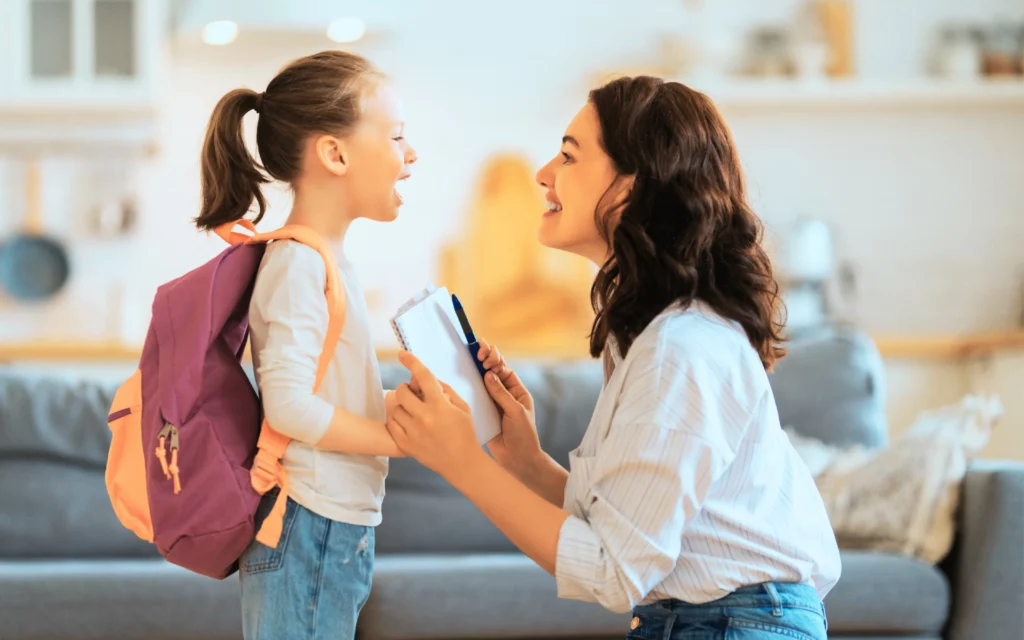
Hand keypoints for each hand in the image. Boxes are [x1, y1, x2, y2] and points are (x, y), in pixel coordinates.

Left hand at [386, 351, 483, 479]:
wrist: (462, 464)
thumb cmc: (465, 434)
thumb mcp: (462, 408)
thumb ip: (446, 390)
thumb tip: (430, 379)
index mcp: (440, 406)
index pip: (423, 376)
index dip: (412, 362)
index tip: (402, 354)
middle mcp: (424, 417)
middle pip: (402, 391)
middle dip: (406, 388)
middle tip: (413, 394)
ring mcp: (413, 432)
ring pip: (395, 408)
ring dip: (402, 406)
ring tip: (413, 412)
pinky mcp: (405, 445)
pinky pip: (391, 424)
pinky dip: (396, 420)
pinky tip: (407, 423)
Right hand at [476, 340, 541, 473]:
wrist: (518, 460)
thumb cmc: (524, 436)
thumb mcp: (516, 412)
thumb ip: (501, 394)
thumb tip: (488, 374)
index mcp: (516, 391)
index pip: (504, 368)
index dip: (495, 359)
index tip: (486, 357)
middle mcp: (503, 394)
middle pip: (492, 371)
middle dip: (485, 359)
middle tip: (479, 356)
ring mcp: (491, 403)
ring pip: (481, 383)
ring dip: (475, 372)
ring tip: (470, 363)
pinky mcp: (481, 413)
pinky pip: (473, 398)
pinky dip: (467, 389)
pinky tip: (461, 381)